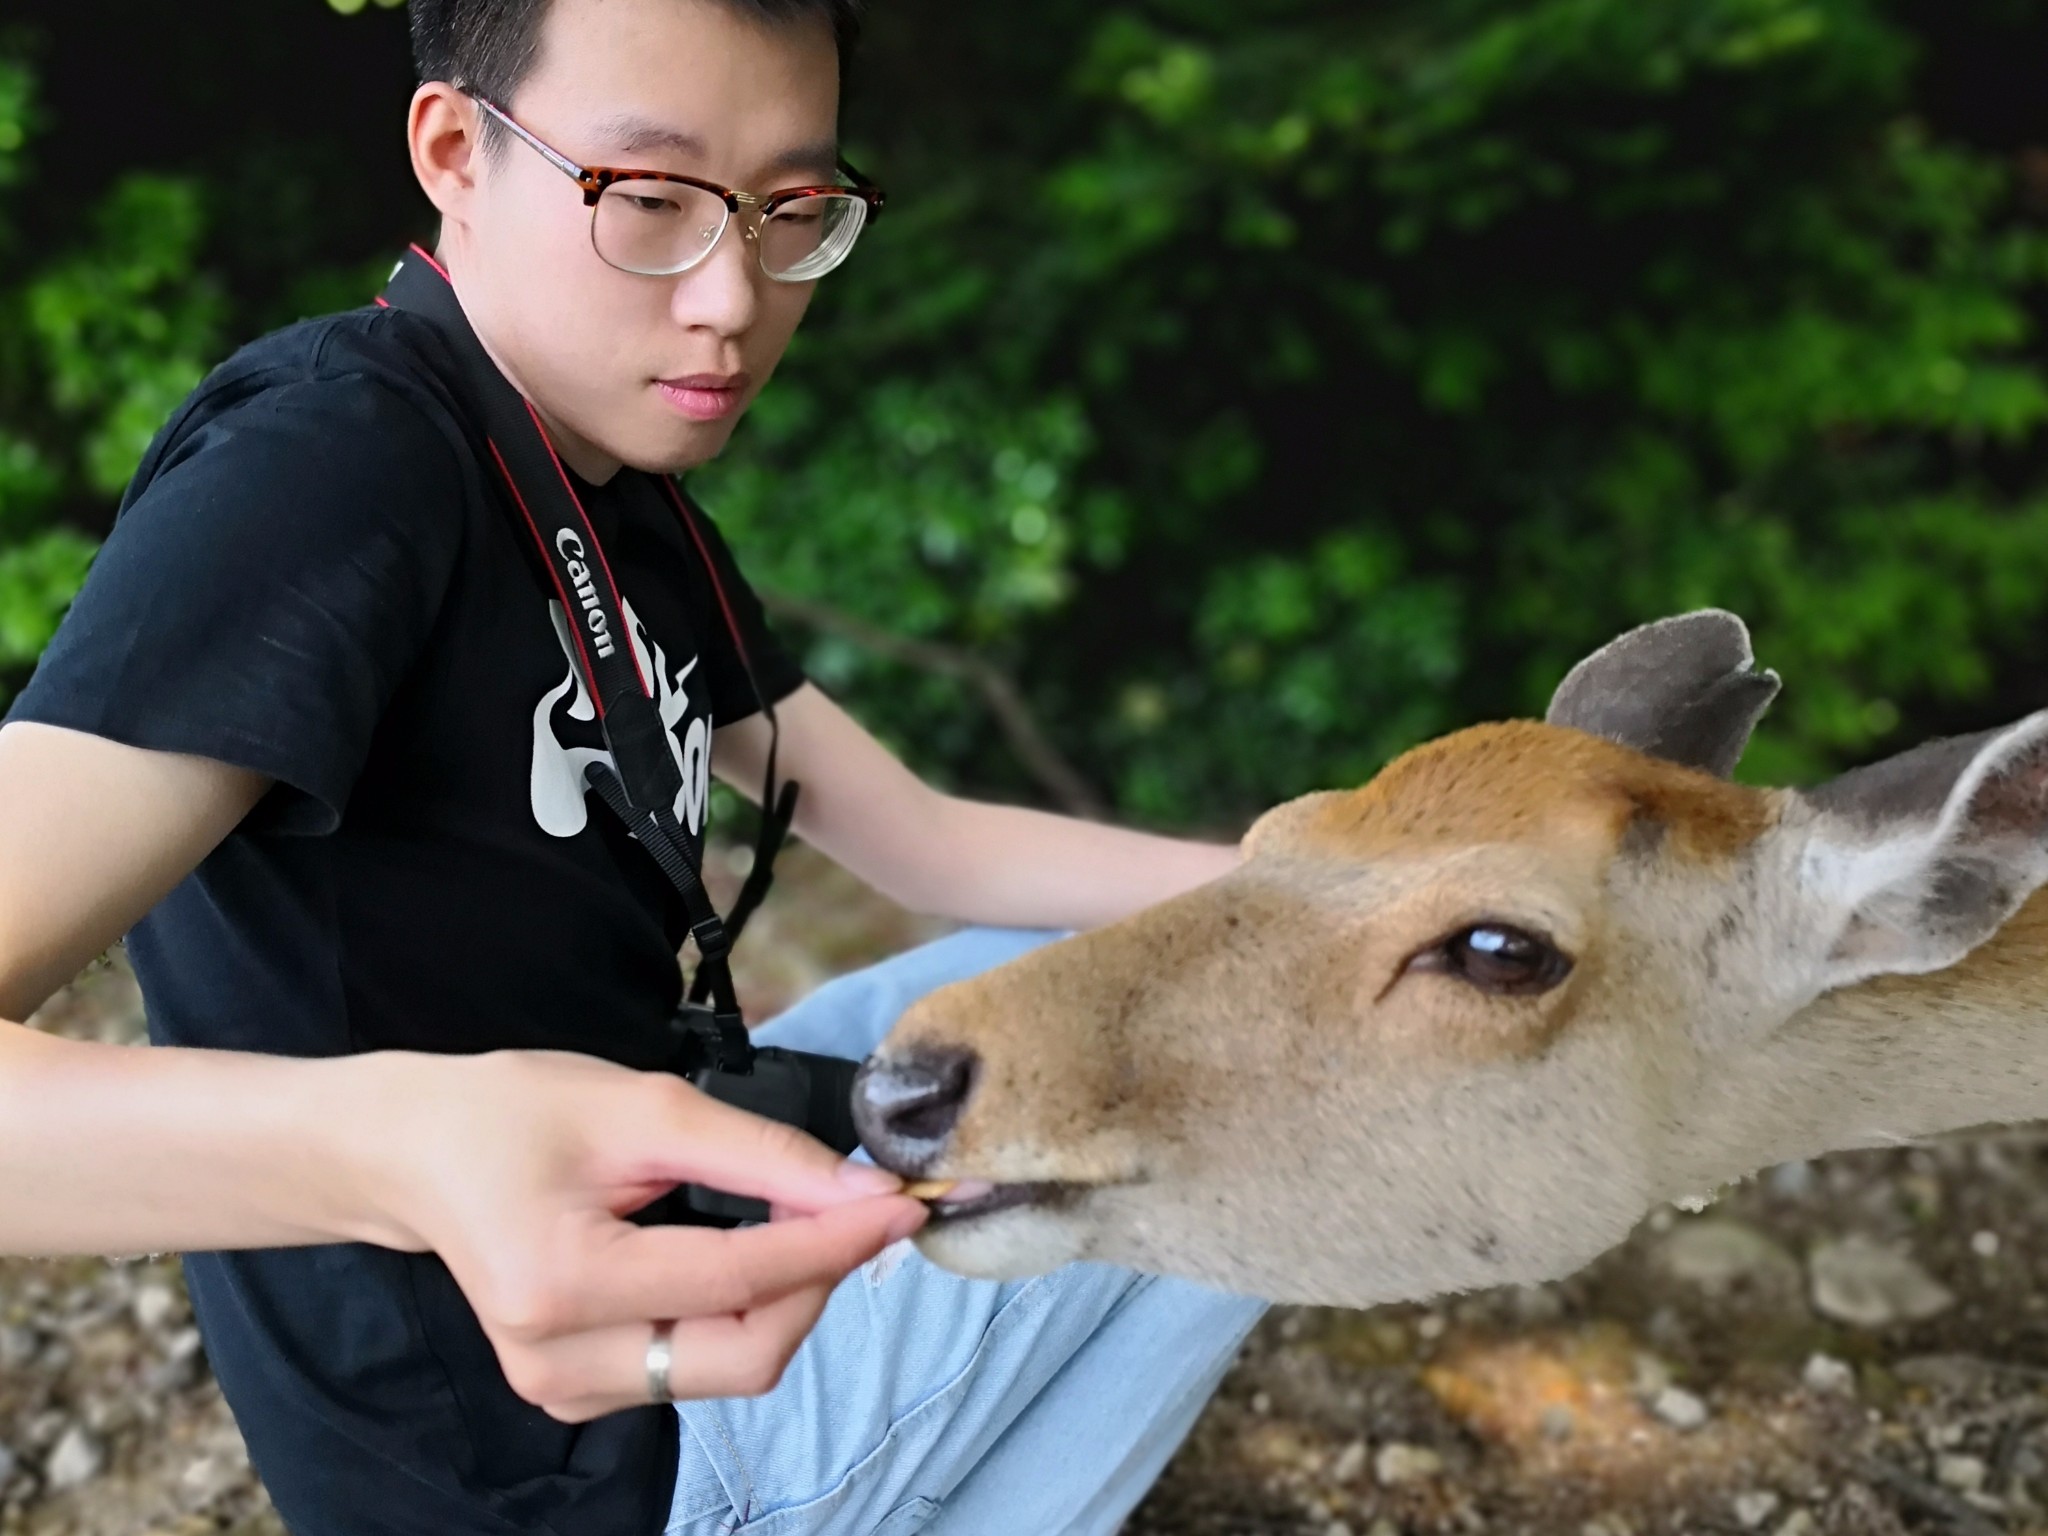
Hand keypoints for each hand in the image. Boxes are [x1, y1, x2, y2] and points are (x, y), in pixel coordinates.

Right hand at [358, 1048, 925, 1421]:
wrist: (415, 1154)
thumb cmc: (513, 1113)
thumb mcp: (641, 1106)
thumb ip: (758, 1153)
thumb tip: (860, 1189)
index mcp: (562, 1281)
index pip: (737, 1280)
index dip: (835, 1243)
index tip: (905, 1204)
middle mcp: (558, 1358)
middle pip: (745, 1354)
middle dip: (817, 1282)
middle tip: (850, 1209)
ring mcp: (563, 1388)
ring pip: (729, 1365)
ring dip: (784, 1297)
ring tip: (789, 1218)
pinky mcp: (576, 1392)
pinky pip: (696, 1365)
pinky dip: (741, 1311)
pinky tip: (742, 1253)